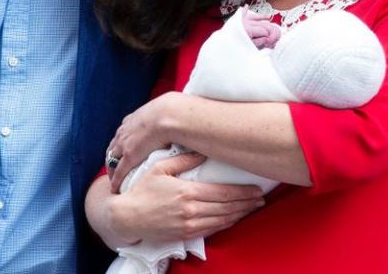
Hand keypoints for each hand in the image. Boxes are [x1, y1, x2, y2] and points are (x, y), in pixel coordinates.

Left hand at [107, 92, 182, 191]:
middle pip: (114, 145)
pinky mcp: (129, 156)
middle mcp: (126, 131)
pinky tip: (116, 188)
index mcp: (134, 120)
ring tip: (116, 179)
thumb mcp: (167, 111)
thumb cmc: (173, 112)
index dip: (124, 142)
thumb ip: (168, 117)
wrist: (169, 115)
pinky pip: (118, 171)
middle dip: (114, 156)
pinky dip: (116, 180)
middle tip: (117, 166)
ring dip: (113, 168)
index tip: (125, 148)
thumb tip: (182, 119)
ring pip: (112, 158)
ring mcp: (125, 144)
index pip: (124, 132)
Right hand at [108, 152, 264, 243]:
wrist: (127, 216)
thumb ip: (183, 159)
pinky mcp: (185, 235)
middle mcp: (191, 210)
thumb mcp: (160, 168)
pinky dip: (226, 224)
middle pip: (227, 208)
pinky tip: (234, 218)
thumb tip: (202, 152)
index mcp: (187, 192)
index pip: (223, 193)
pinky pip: (212, 230)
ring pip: (223, 221)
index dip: (243, 192)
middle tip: (260, 199)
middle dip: (247, 204)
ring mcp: (189, 225)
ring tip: (252, 208)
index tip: (257, 190)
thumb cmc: (141, 189)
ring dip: (240, 215)